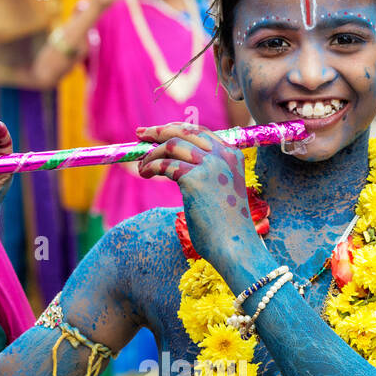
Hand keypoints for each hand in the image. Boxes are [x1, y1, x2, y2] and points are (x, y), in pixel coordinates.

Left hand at [136, 122, 257, 271]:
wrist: (235, 247)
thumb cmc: (226, 228)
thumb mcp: (222, 192)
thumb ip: (207, 175)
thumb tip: (175, 165)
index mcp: (233, 156)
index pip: (200, 132)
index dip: (176, 129)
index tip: (157, 132)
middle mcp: (223, 156)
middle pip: (185, 131)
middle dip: (159, 131)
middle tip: (140, 135)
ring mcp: (210, 166)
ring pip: (172, 145)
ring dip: (152, 154)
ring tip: (142, 166)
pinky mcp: (194, 179)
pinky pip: (165, 164)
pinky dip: (151, 166)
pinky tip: (144, 174)